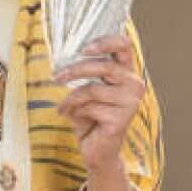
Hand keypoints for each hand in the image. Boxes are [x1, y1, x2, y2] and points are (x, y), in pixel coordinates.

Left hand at [54, 34, 144, 171]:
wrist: (97, 149)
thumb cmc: (90, 115)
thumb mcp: (85, 89)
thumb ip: (82, 72)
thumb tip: (63, 57)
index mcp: (126, 72)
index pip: (123, 45)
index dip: (105, 42)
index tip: (84, 48)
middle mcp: (134, 85)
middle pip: (105, 67)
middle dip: (76, 70)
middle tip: (57, 77)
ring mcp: (130, 103)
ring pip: (92, 89)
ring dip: (71, 97)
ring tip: (64, 105)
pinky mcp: (121, 120)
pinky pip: (90, 107)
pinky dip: (74, 110)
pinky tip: (73, 116)